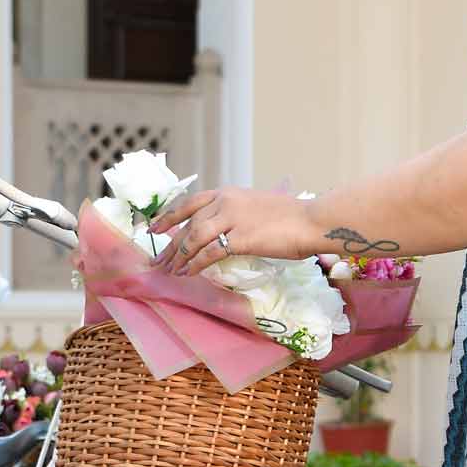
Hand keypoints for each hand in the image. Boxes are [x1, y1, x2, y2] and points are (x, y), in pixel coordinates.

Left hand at [148, 187, 322, 276]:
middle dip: (170, 245)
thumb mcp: (258, 207)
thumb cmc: (293, 217)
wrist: (312, 220)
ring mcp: (232, 219)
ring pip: (194, 238)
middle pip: (188, 224)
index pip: (189, 203)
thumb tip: (226, 231)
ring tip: (170, 271)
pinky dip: (195, 264)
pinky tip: (188, 272)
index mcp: (228, 193)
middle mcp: (225, 202)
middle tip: (158, 260)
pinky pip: (209, 252)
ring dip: (179, 256)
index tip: (154, 228)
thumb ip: (238, 214)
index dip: (169, 217)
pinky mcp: (240, 238)